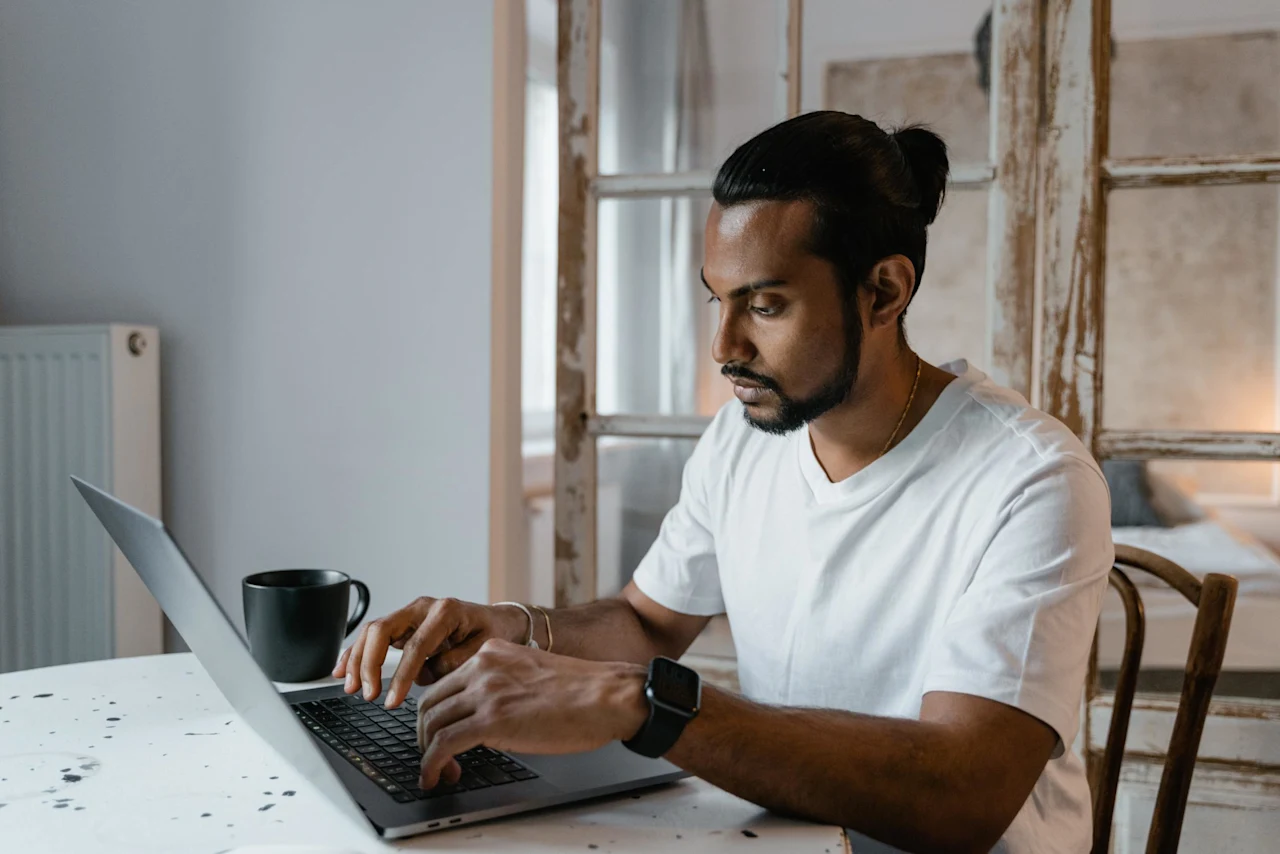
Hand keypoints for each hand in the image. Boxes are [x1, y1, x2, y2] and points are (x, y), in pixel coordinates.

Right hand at [331, 597, 529, 708]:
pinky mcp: (402, 625)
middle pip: (383, 630)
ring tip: (351, 688)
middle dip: (369, 664)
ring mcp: (410, 615)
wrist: (498, 620)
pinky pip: (372, 637)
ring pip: (372, 632)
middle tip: (369, 694)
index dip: (401, 675)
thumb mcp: (485, 648)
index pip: (416, 645)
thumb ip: (456, 662)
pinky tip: (341, 671)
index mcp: (445, 612)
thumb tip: (426, 675)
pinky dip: (355, 653)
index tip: (392, 701)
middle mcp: (423, 608)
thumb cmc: (492, 633)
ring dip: (357, 660)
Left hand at [415, 639, 647, 788]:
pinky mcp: (490, 720)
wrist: (607, 697)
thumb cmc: (582, 692)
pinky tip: (435, 777)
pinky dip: (431, 765)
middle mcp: (483, 666)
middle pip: (429, 703)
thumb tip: (480, 717)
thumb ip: (501, 685)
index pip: (443, 684)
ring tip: (441, 772)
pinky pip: (442, 744)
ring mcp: (485, 691)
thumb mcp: (530, 674)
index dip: (435, 716)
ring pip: (431, 724)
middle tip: (436, 758)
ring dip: (428, 754)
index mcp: (492, 652)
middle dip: (426, 735)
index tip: (438, 736)